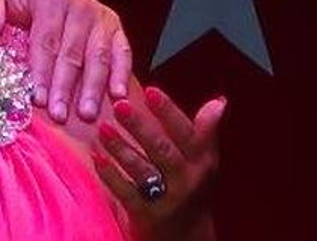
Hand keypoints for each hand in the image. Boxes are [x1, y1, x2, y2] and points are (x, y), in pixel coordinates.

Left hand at [0, 0, 131, 121]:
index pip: (46, 41)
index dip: (42, 72)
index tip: (38, 99)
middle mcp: (79, 5)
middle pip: (72, 53)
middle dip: (65, 87)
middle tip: (59, 114)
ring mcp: (100, 16)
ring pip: (98, 56)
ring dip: (93, 87)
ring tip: (86, 114)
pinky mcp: (113, 26)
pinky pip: (122, 51)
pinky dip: (122, 72)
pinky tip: (119, 95)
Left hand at [94, 88, 224, 240]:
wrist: (188, 237)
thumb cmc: (192, 189)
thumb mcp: (205, 161)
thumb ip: (206, 130)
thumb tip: (219, 101)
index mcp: (201, 162)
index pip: (187, 132)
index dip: (169, 111)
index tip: (151, 91)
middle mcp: (187, 179)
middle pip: (162, 149)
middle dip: (141, 126)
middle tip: (119, 105)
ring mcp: (167, 198)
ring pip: (143, 170)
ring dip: (121, 148)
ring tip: (103, 128)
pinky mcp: (147, 214)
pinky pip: (127, 192)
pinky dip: (111, 175)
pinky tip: (96, 158)